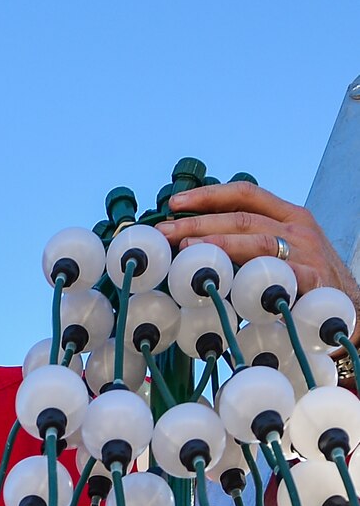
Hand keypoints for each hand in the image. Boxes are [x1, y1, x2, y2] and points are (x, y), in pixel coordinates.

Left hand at [158, 182, 359, 310]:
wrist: (350, 312)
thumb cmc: (308, 288)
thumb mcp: (282, 259)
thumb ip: (249, 252)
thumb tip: (197, 257)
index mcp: (289, 218)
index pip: (246, 194)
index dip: (209, 196)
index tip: (175, 203)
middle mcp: (298, 229)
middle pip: (241, 216)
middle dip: (198, 222)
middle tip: (164, 230)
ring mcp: (305, 252)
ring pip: (254, 240)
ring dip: (215, 243)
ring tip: (183, 249)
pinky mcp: (311, 279)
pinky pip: (275, 274)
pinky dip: (247, 274)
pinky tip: (222, 278)